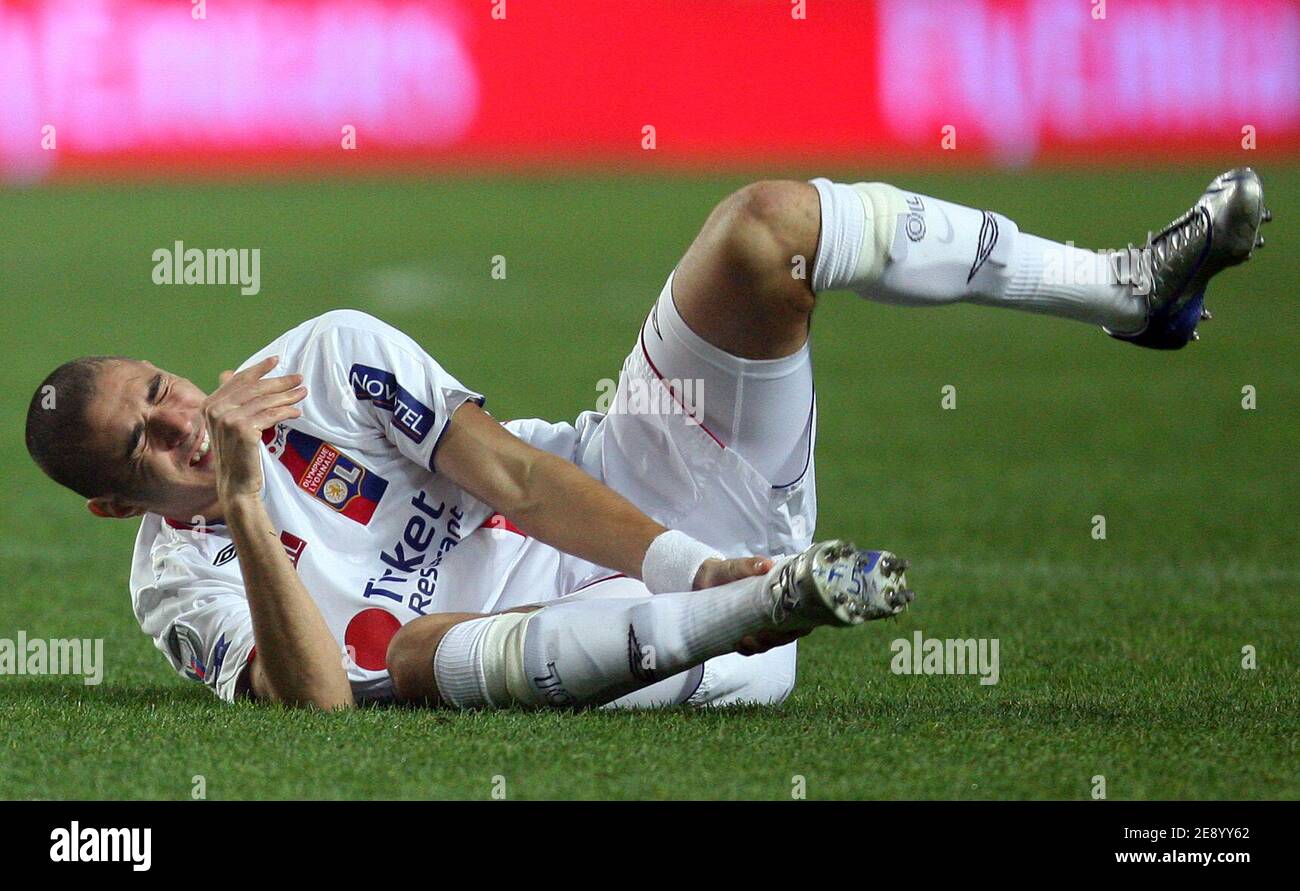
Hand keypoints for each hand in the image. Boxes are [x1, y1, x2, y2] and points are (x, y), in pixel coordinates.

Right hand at [203, 356, 306, 502]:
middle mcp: (215, 409)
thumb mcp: (229, 424)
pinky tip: (296, 412)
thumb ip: (232, 401)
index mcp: (209, 405)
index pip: (238, 380)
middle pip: (254, 388)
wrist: (236, 484)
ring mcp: (227, 419)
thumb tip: (229, 372)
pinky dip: (286, 412)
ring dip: (287, 396)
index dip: (258, 369)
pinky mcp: (243, 430)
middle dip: (279, 381)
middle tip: (299, 378)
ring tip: (303, 393)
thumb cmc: (236, 455)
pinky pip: (270, 415)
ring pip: (264, 401)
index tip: (276, 360)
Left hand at [691, 556, 811, 655]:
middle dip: (778, 638)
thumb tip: (767, 565)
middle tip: (762, 634)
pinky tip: (738, 644)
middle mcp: (774, 613)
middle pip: (788, 633)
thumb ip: (751, 565)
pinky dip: (747, 649)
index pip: (802, 614)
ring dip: (762, 645)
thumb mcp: (738, 567)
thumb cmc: (727, 571)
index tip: (791, 623)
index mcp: (781, 595)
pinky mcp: (745, 634)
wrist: (704, 580)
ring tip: (746, 640)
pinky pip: (751, 648)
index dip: (803, 623)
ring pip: (770, 642)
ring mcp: (760, 625)